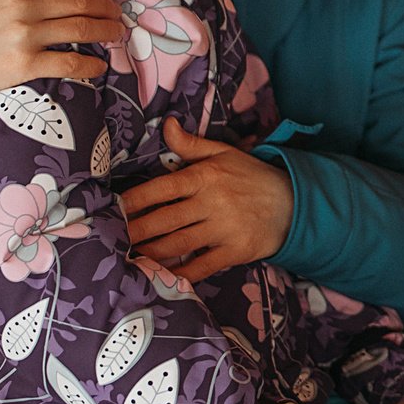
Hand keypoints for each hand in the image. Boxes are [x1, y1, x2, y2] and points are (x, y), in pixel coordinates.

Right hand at [0, 0, 125, 98]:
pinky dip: (90, 66)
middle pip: (79, 1)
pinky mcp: (24, 65)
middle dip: (104, 5)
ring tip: (115, 31)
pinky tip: (100, 66)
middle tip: (116, 10)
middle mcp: (23, 6)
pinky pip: (68, 64)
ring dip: (105, 30)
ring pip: (80, 29)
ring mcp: (25, 36)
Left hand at [121, 120, 295, 283]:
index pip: (160, 189)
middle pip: (163, 220)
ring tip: (127, 256)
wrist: (295, 203)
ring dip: (149, 253)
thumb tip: (167, 125)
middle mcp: (211, 202)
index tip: (112, 210)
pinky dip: (180, 274)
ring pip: (177, 244)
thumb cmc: (252, 177)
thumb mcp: (224, 153)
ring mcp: (223, 229)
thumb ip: (191, 144)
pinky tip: (161, 277)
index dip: (132, 201)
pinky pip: (202, 266)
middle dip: (133, 231)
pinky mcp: (235, 251)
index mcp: (204, 177)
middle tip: (108, 239)